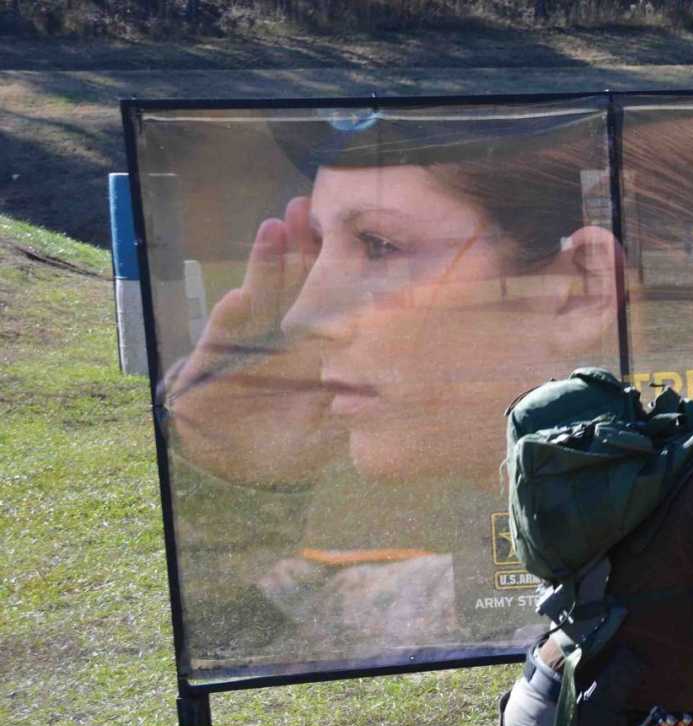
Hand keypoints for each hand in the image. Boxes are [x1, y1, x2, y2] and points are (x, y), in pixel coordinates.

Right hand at [159, 198, 340, 486]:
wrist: (232, 463)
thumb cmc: (288, 441)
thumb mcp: (329, 430)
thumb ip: (355, 411)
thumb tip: (392, 396)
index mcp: (313, 345)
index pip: (326, 297)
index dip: (334, 266)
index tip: (347, 235)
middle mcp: (280, 336)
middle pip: (292, 282)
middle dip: (298, 245)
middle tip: (306, 207)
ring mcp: (246, 343)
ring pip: (257, 295)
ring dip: (264, 263)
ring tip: (273, 228)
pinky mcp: (212, 361)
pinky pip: (219, 337)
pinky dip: (228, 319)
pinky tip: (237, 299)